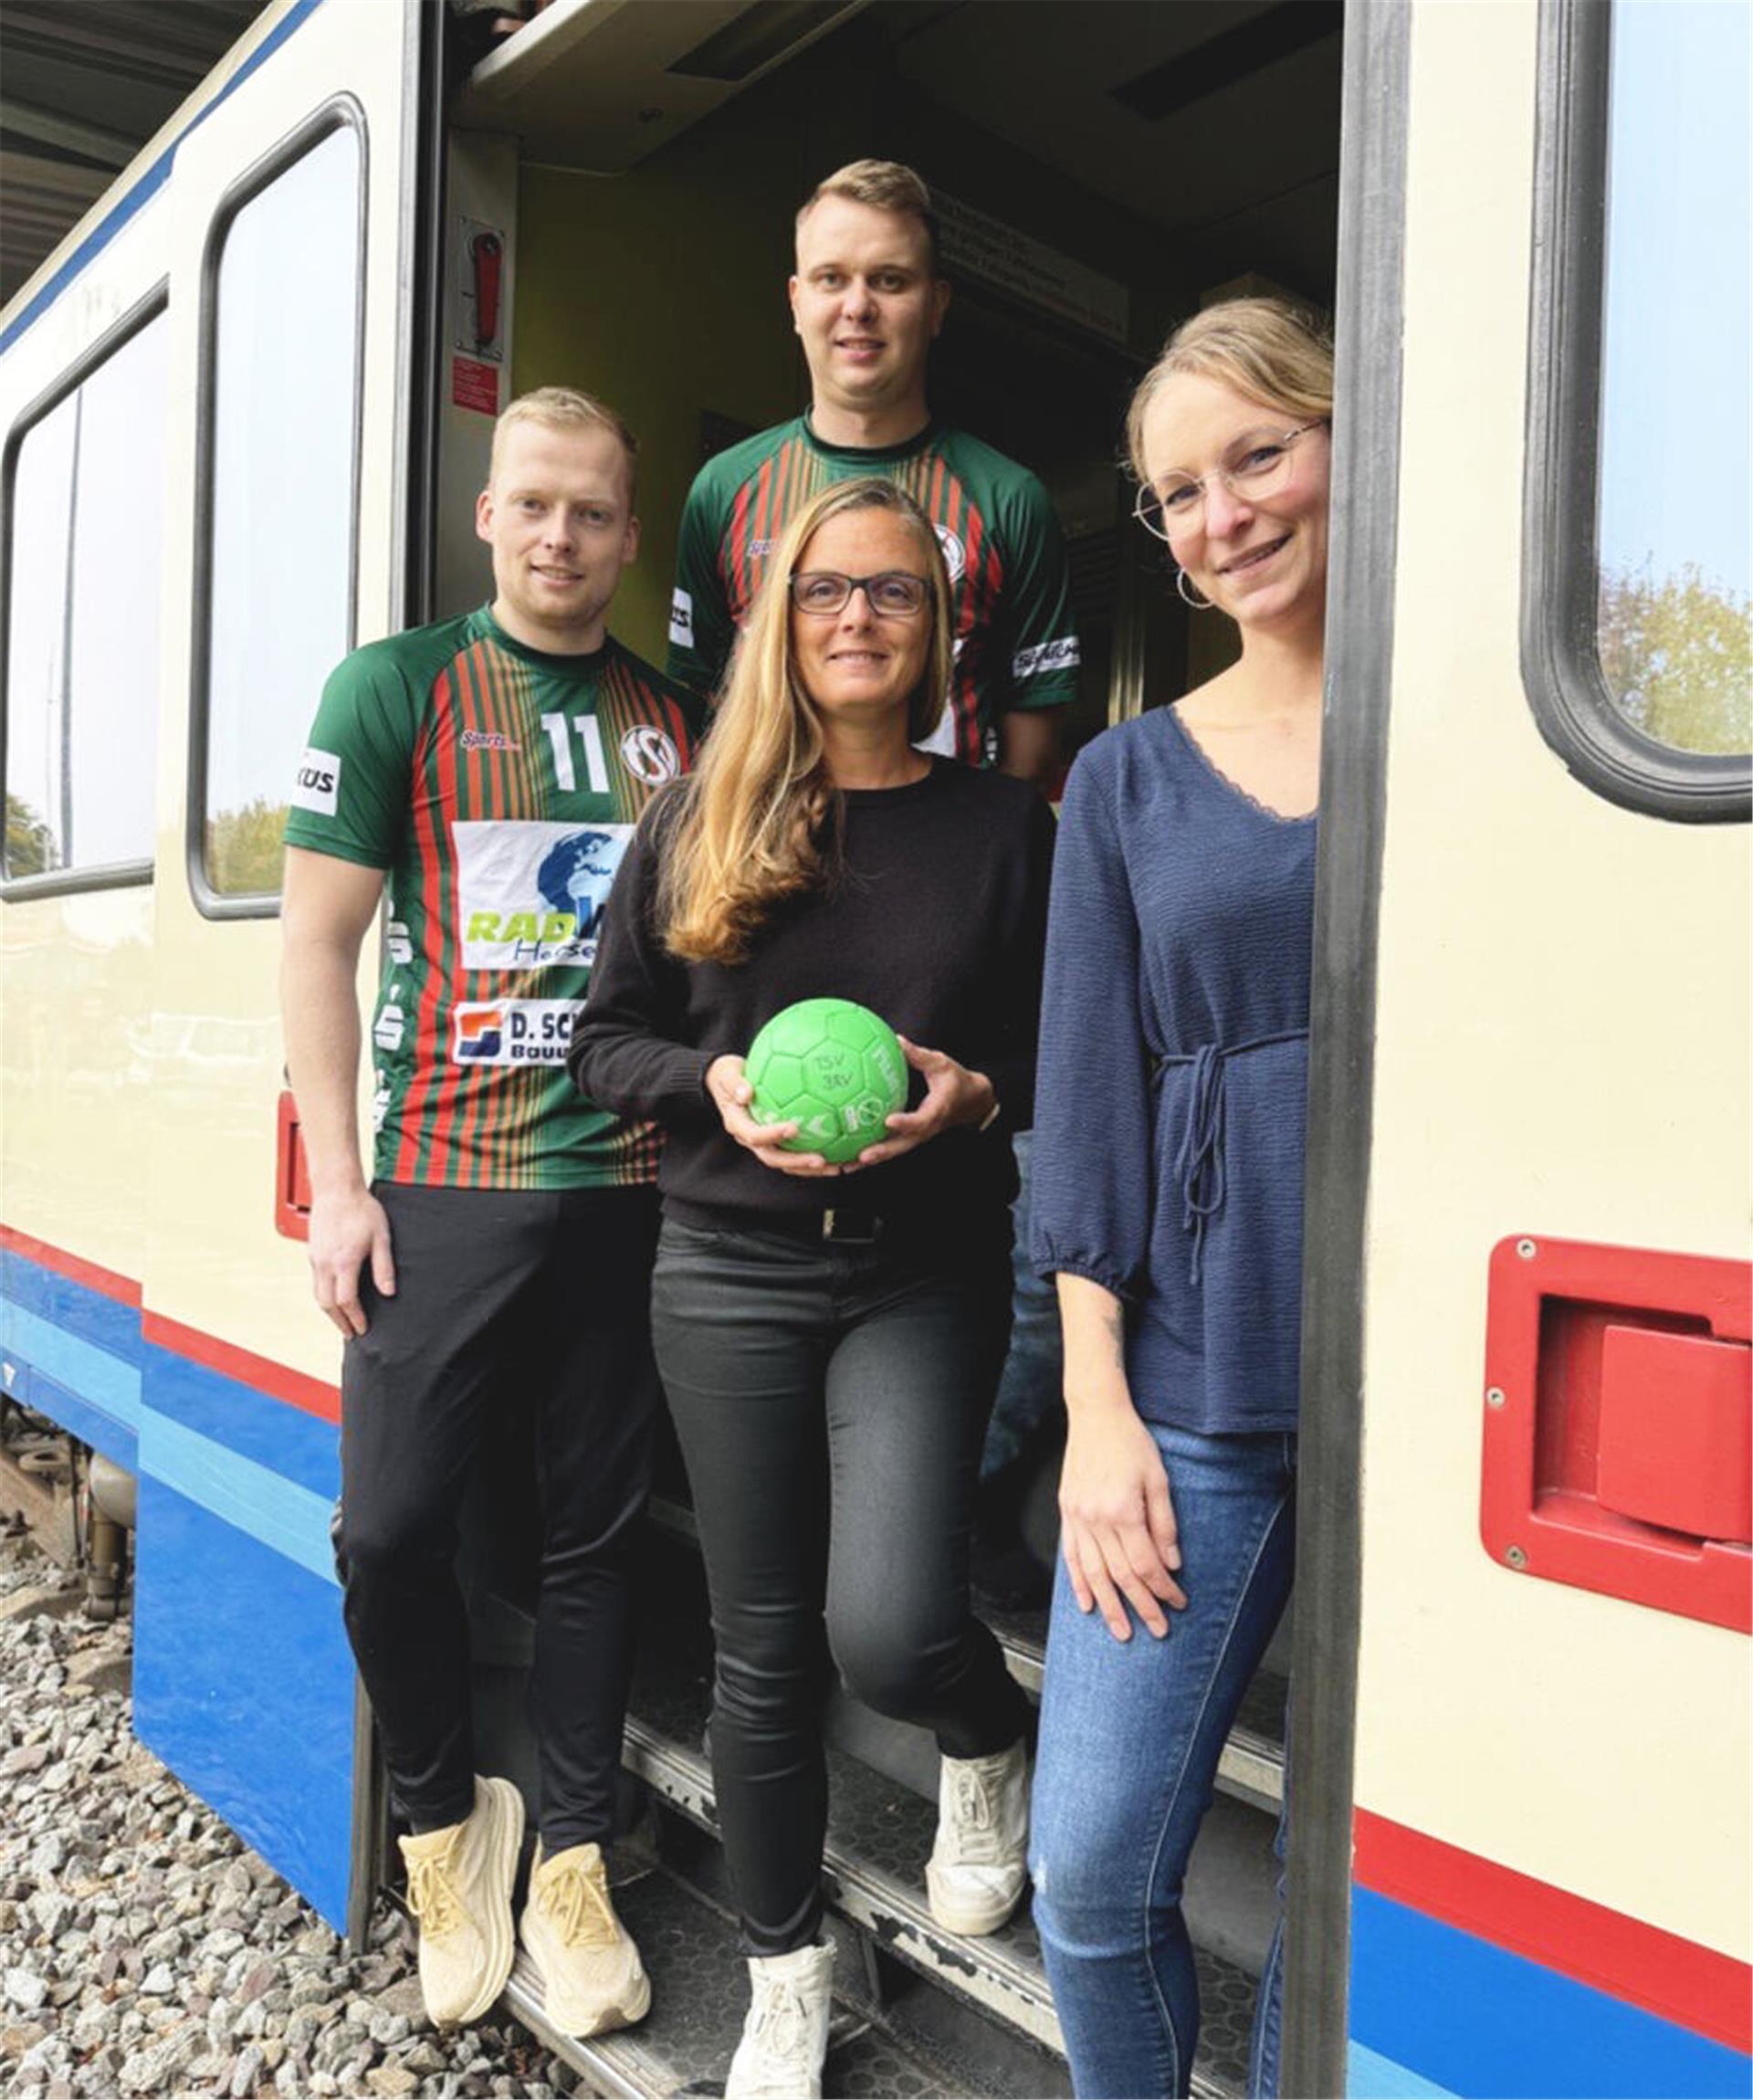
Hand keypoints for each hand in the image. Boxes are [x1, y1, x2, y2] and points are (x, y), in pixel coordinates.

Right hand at [307, 1186, 395, 1337]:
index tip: (363, 1328)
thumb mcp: (381, 1237)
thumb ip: (384, 1267)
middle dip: (340, 1322)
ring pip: (318, 1295)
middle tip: (351, 1334)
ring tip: (342, 1322)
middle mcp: (325, 1264)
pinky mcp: (312, 1253)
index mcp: (344, 1262)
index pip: (347, 1301)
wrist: (336, 1189)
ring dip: (330, 1312)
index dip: (355, 1318)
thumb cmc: (362, 1210)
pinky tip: (334, 1298)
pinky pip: (316, 1282)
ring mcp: (316, 1258)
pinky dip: (324, 1296)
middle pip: (328, 1304)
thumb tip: (389, 1293)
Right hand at [705, 1054, 842, 1177]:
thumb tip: (746, 1092)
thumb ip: (736, 1083)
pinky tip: (835, 1153)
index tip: (793, 1128)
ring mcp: (762, 1143)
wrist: (724, 1083)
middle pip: (773, 1158)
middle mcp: (750, 1139)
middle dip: (796, 1162)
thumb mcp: (727, 1075)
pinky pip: (793, 1152)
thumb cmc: (728, 1077)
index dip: (772, 1135)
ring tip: (834, 1167)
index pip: (755, 1136)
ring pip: (785, 1162)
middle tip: (819, 1160)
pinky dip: (811, 1156)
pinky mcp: (773, 1142)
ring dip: (808, 1167)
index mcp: (738, 1125)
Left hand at [850, 1037, 994, 1168]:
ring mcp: (917, 1136)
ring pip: (893, 1151)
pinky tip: (847, 1157)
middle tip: (861, 1156)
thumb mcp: (942, 1064)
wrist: (971, 1101)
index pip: (920, 1121)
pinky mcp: (910, 1138)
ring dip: (871, 1160)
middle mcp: (925, 1129)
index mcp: (936, 1112)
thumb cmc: (955, 1080)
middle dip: (882, 1153)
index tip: (888, 1120)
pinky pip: (890, 1147)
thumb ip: (919, 1055)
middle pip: (902, 1145)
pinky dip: (871, 1154)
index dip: (905, 1123)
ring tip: (845, 1166)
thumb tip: (897, 1039)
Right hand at [1058, 1397, 1185, 1639]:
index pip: (1146, 1564)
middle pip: (1121, 1576)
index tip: (1178, 1602)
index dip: (1163, 1589)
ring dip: (1109, 1606)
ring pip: (1093, 1573)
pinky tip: (1086, 1603)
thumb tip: (1172, 1562)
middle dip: (1141, 1607)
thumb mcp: (1159, 1479)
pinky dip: (1078, 1583)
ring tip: (1120, 1631)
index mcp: (1122, 1511)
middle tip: (1157, 1630)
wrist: (1095, 1415)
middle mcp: (1096, 1519)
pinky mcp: (1067, 1513)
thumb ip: (1165, 1524)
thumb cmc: (1130, 1442)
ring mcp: (1078, 1518)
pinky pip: (1072, 1556)